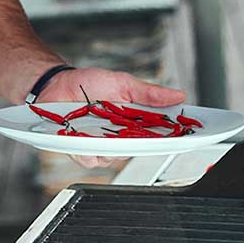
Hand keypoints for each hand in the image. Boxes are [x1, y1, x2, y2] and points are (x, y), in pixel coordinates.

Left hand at [39, 67, 186, 169]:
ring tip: (105, 131)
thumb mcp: (122, 83)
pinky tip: (85, 139)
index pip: (158, 134)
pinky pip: (89, 159)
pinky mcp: (80, 150)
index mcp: (133, 122)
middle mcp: (119, 137)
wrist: (56, 84)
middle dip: (143, 144)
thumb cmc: (88, 83)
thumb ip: (148, 93)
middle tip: (143, 133)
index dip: (174, 137)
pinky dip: (88, 151)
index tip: (187, 135)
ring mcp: (100, 145)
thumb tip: (178, 95)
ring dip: (111, 146)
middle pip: (138, 150)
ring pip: (114, 158)